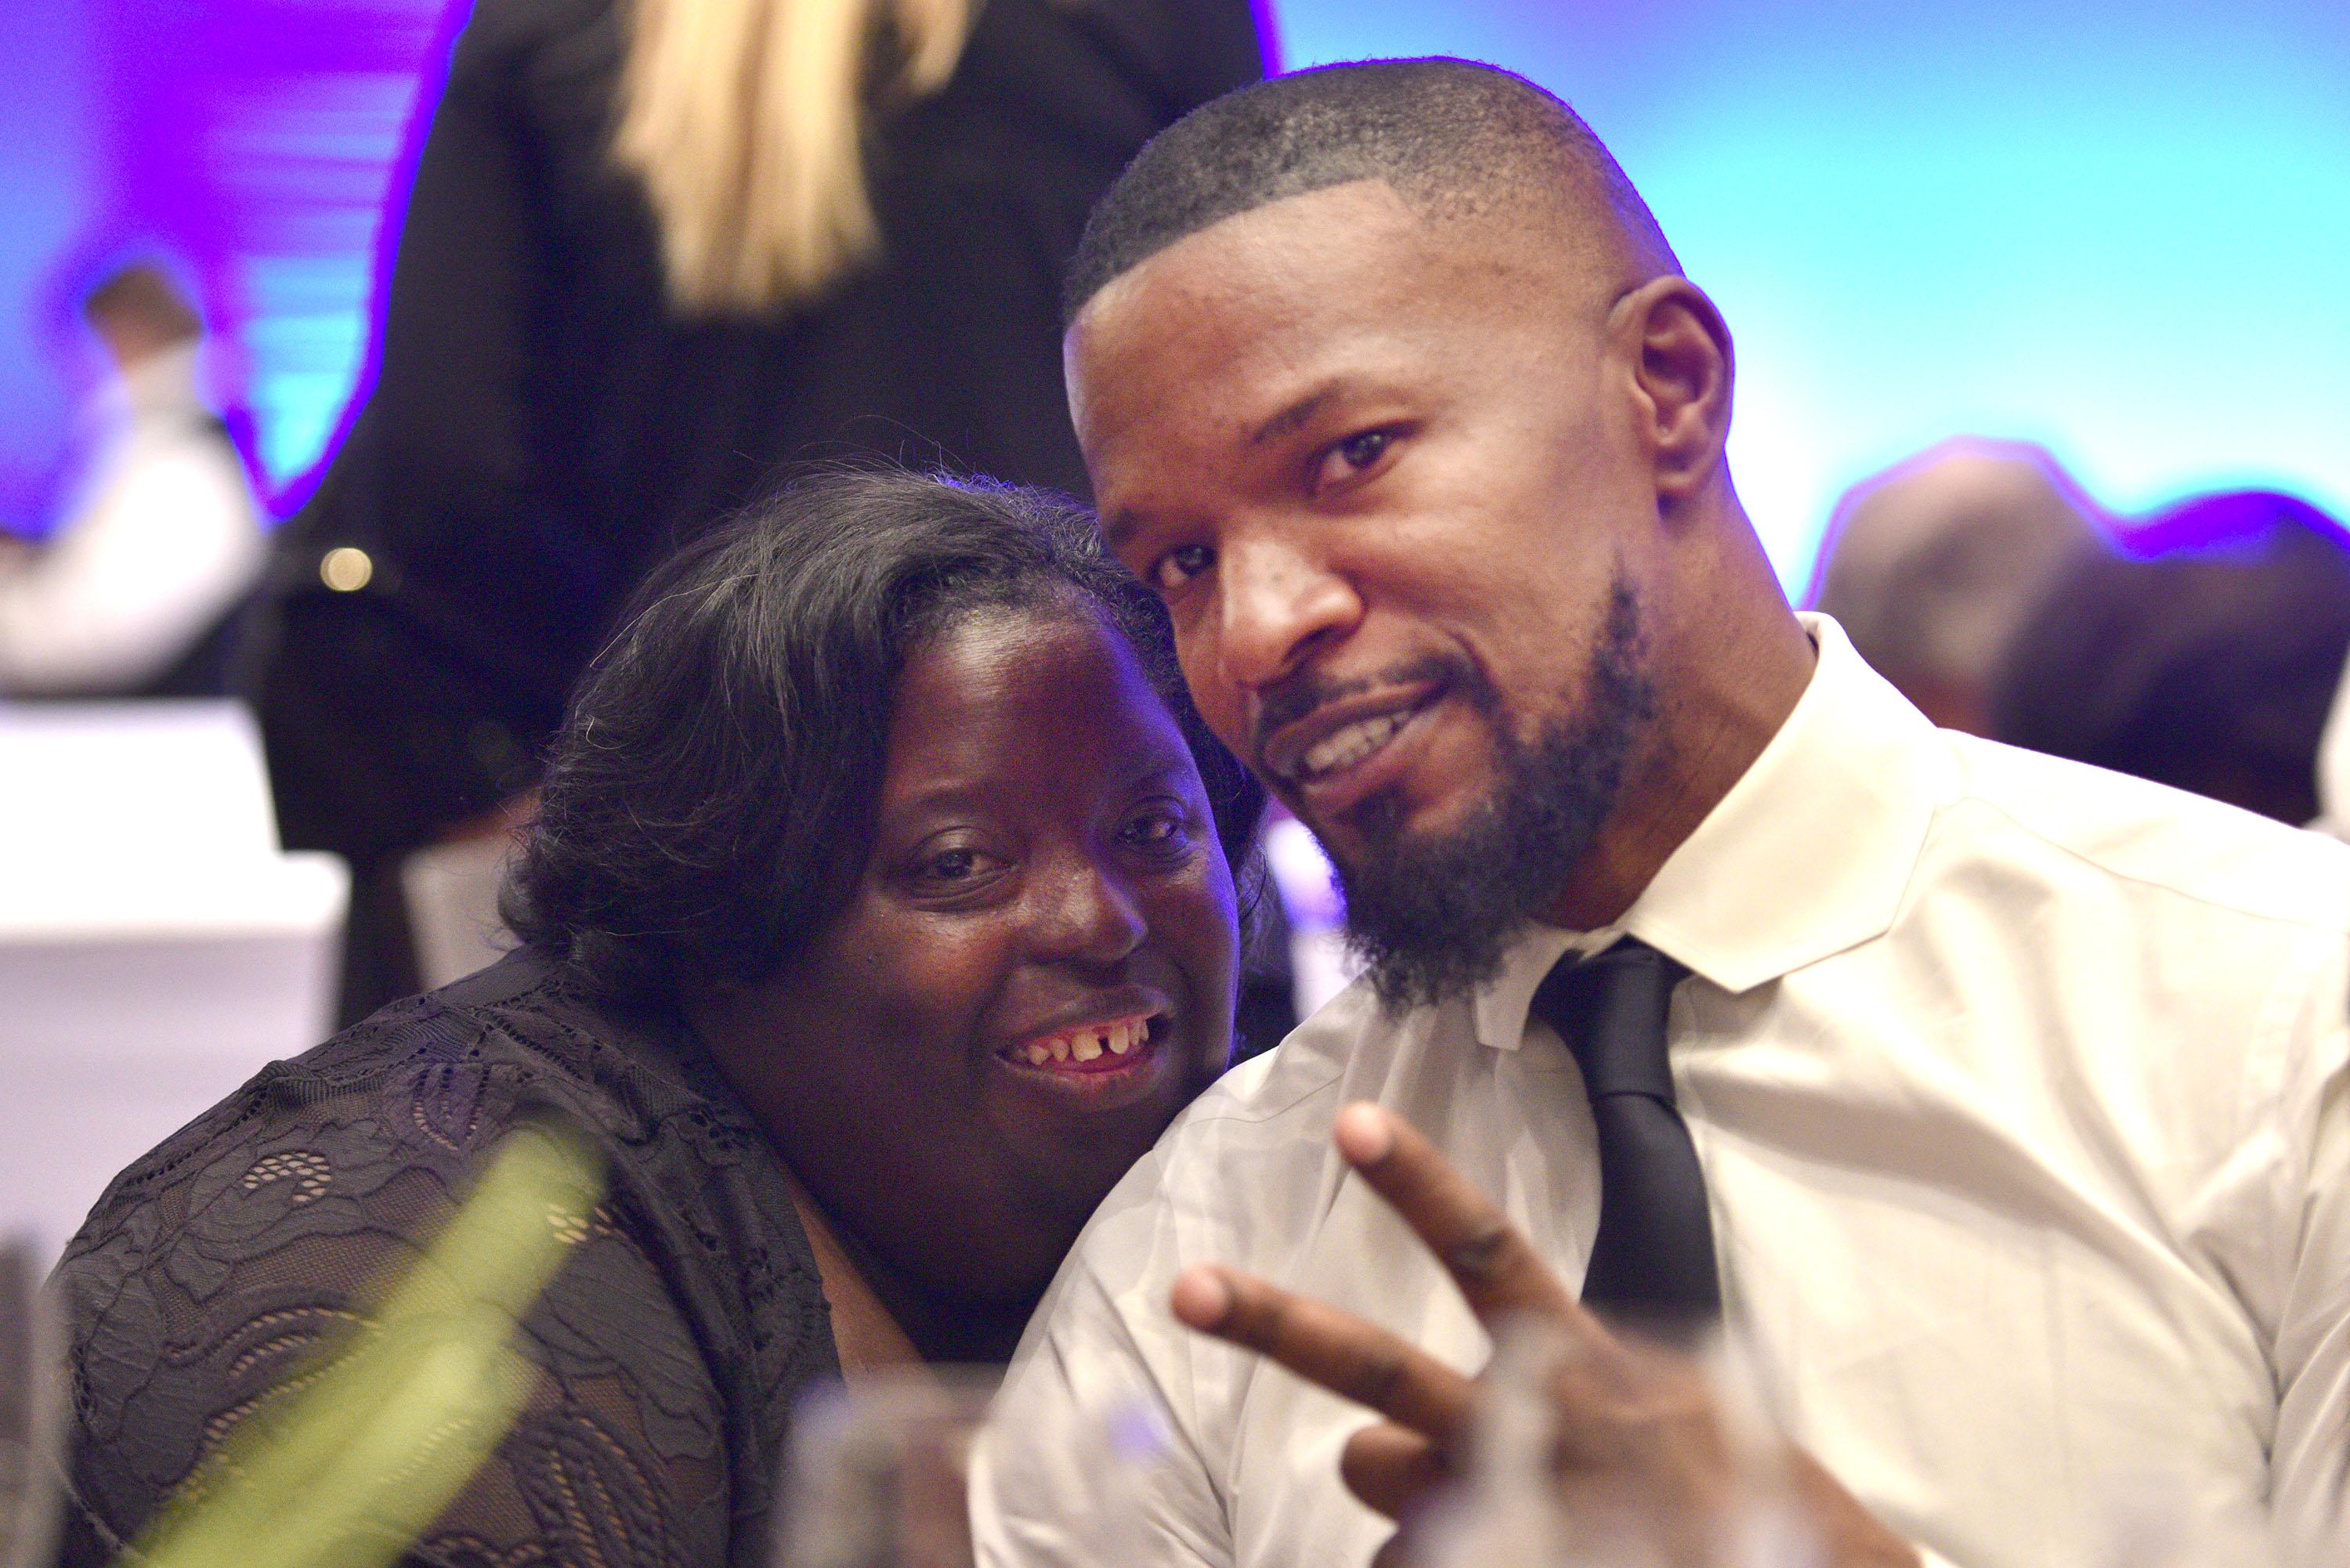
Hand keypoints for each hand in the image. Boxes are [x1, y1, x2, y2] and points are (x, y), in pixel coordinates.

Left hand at [1167, 1104, 1917, 1567]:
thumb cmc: (1742, 1502)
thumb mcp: (1659, 1414)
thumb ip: (1526, 1401)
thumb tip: (1361, 1447)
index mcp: (1598, 1361)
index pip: (1489, 1254)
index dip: (1417, 1185)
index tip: (1351, 1122)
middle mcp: (1554, 1426)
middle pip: (1389, 1370)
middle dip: (1280, 1325)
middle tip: (1192, 1287)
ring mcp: (1535, 1509)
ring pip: (1391, 1492)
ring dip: (1417, 1504)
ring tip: (1509, 1517)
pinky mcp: (1538, 1559)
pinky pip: (1414, 1561)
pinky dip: (1433, 1558)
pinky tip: (1518, 1551)